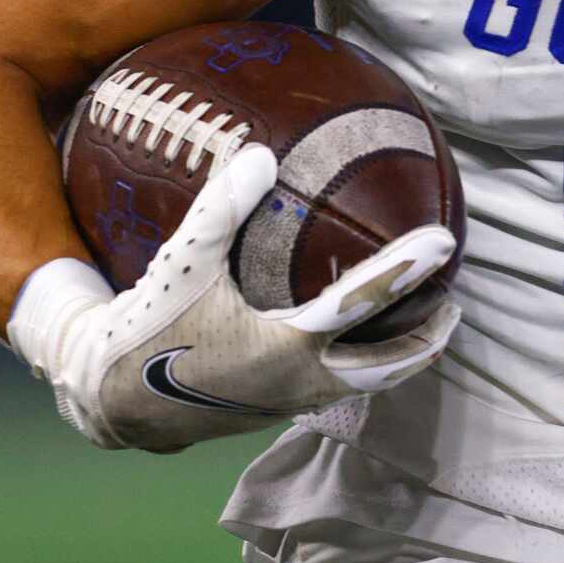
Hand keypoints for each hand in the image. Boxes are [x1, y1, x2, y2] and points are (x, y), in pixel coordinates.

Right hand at [7, 144, 459, 451]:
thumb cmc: (145, 329)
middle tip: (456, 305)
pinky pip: (336, 386)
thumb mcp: (181, 264)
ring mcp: (288, 403)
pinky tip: (356, 341)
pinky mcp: (272, 410)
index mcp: (284, 347)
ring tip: (424, 327)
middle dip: (428, 337)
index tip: (447, 240)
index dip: (406, 269)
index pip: (362, 302)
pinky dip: (361, 364)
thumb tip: (259, 152)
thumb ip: (221, 209)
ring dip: (400, 357)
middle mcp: (298, 382)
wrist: (107, 402)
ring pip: (365, 383)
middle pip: (389, 365)